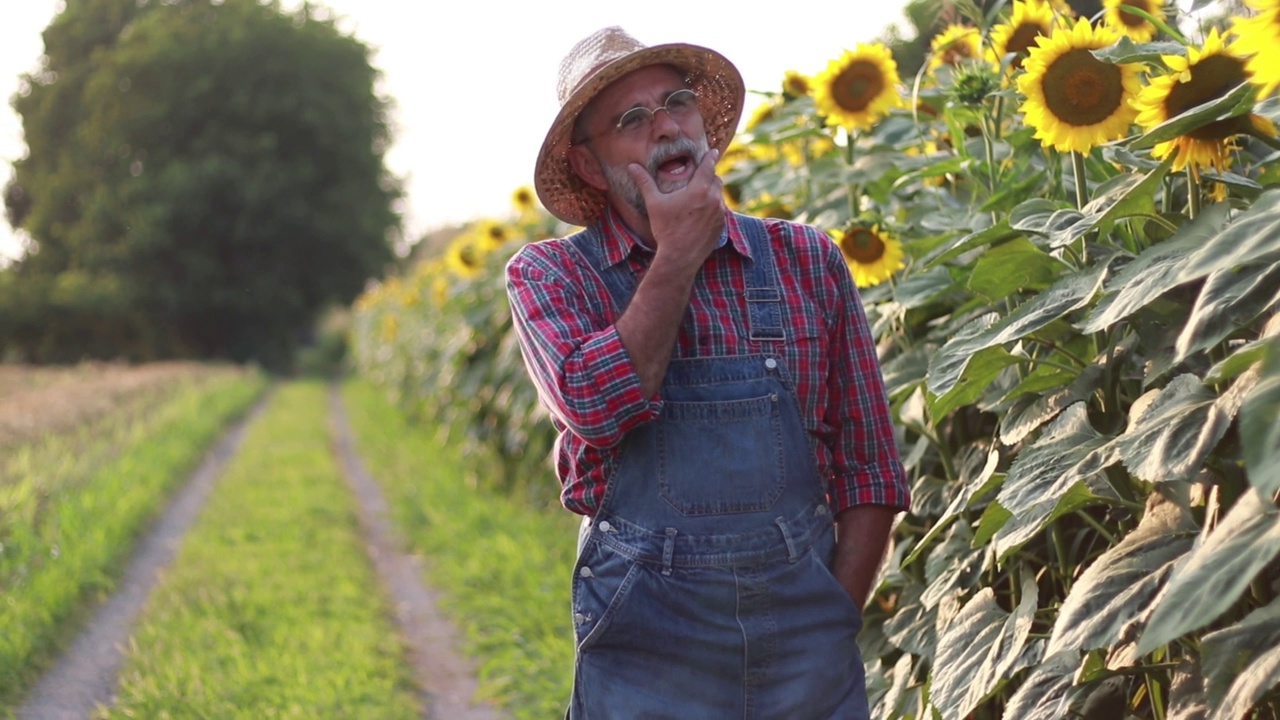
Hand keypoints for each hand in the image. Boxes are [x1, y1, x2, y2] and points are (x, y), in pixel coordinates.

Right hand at [626, 149, 724, 267]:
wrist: (680, 257)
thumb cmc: (666, 229)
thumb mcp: (654, 203)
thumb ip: (645, 182)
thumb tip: (632, 166)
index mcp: (699, 189)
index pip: (708, 166)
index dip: (710, 157)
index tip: (712, 151)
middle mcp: (713, 199)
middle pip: (716, 179)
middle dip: (709, 175)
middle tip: (702, 174)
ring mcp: (720, 213)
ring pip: (719, 195)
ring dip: (712, 191)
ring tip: (701, 193)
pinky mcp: (721, 226)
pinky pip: (721, 210)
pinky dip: (714, 206)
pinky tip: (703, 211)